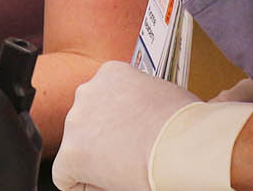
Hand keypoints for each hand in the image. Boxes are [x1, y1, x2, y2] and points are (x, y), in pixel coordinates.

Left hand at [54, 62, 252, 190]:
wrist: (184, 145)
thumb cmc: (185, 125)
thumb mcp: (163, 94)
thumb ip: (143, 100)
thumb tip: (148, 114)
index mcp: (111, 73)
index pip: (103, 101)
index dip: (117, 125)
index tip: (131, 137)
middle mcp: (88, 92)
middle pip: (87, 123)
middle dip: (104, 139)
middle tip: (130, 154)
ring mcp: (76, 121)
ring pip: (77, 148)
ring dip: (96, 159)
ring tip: (127, 166)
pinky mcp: (72, 153)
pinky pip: (66, 177)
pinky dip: (85, 184)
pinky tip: (110, 182)